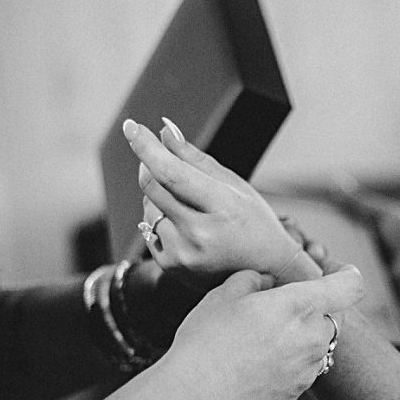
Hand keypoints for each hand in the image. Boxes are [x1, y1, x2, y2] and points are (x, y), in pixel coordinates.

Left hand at [124, 118, 319, 289]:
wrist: (268, 272)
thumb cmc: (255, 223)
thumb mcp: (235, 186)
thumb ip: (196, 159)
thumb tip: (165, 131)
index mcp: (223, 208)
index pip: (173, 174)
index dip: (148, 148)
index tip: (131, 127)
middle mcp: (200, 234)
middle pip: (153, 187)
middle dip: (150, 164)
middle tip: (158, 155)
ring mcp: (184, 254)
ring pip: (148, 207)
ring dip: (157, 193)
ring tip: (187, 201)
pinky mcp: (171, 266)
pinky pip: (149, 229)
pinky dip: (160, 218)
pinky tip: (185, 224)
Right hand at [156, 265, 363, 399]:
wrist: (192, 397)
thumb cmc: (206, 340)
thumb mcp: (226, 293)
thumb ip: (257, 278)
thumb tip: (269, 282)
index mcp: (300, 306)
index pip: (351, 285)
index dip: (346, 274)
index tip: (333, 272)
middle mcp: (313, 339)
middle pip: (330, 317)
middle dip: (310, 310)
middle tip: (274, 310)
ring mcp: (307, 371)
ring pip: (316, 346)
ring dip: (298, 338)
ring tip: (258, 340)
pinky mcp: (295, 395)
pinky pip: (300, 371)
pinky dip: (286, 364)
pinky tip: (253, 365)